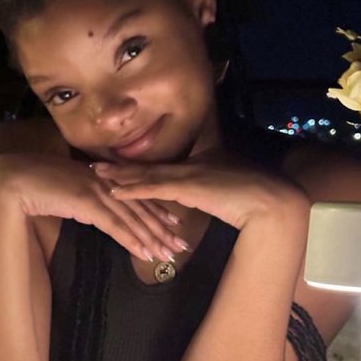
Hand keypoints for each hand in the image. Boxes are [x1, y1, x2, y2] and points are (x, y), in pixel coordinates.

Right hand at [0, 153, 188, 261]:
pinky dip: (132, 240)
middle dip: (163, 229)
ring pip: (133, 219)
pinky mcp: (87, 204)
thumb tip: (93, 209)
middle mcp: (106, 183)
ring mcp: (98, 192)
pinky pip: (115, 226)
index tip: (175, 222)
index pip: (136, 196)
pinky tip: (145, 253)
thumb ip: (85, 198)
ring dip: (153, 238)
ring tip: (170, 254)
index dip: (157, 210)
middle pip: (142, 209)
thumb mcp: (69, 190)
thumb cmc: (39, 183)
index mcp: (104, 178)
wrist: (18, 178)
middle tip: (182, 244)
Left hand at [92, 153, 307, 229]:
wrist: (268, 199)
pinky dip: (133, 189)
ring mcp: (185, 175)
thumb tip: (195, 194)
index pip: (157, 165)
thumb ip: (206, 188)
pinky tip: (114, 191)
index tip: (114, 161)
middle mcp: (185, 166)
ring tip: (94, 172)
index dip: (134, 164)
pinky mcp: (187, 187)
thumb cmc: (250, 192)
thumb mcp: (224, 187)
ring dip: (118, 175)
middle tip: (93, 162)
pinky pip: (154, 189)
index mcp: (192, 166)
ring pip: (145, 174)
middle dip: (118, 166)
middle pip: (145, 166)